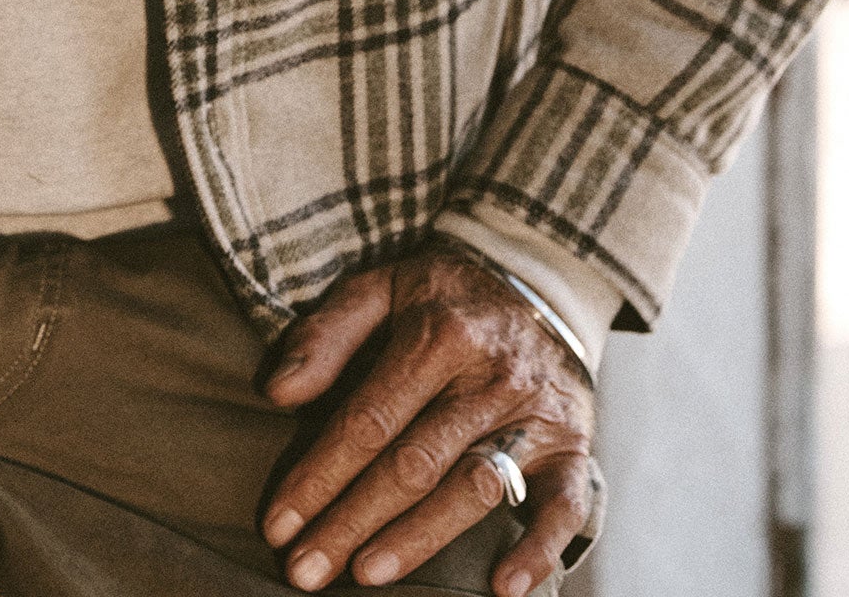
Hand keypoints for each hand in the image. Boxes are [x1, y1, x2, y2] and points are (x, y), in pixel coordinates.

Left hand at [260, 243, 596, 592]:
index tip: (277, 524)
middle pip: (414, 463)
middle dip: (352, 520)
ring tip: (367, 574)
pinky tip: (502, 589)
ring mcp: (534, 415)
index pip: (368, 419)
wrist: (539, 281)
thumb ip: (326, 335)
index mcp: (438, 333)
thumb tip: (275, 391)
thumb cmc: (440, 298)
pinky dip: (537, 549)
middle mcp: (489, 375)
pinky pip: (563, 505)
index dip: (319, 474)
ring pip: (473, 487)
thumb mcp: (380, 288)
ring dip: (419, 538)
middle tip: (304, 570)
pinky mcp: (572, 446)